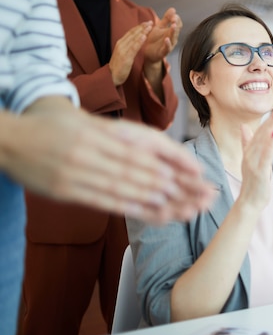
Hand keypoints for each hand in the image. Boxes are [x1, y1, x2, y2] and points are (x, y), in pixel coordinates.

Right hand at [3, 97, 215, 224]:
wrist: (11, 137)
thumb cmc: (55, 127)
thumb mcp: (86, 123)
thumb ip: (116, 136)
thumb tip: (151, 148)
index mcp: (97, 133)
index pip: (138, 151)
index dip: (165, 164)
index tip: (188, 174)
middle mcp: (88, 152)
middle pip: (135, 171)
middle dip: (167, 185)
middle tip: (192, 194)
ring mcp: (75, 173)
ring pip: (120, 188)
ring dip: (151, 198)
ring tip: (176, 205)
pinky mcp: (64, 190)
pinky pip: (100, 200)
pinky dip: (126, 206)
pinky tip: (146, 211)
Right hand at [109, 21, 151, 85]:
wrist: (111, 76)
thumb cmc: (119, 66)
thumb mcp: (123, 54)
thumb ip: (128, 47)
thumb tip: (135, 42)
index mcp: (120, 43)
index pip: (130, 32)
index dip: (139, 27)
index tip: (147, 23)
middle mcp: (121, 45)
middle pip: (132, 33)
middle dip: (142, 27)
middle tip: (150, 22)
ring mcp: (123, 50)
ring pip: (133, 38)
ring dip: (142, 31)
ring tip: (149, 26)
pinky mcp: (126, 57)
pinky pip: (133, 48)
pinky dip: (139, 41)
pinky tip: (144, 37)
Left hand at [143, 7, 181, 64]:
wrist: (148, 53)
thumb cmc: (154, 40)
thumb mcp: (159, 27)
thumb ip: (166, 19)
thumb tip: (173, 9)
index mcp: (171, 32)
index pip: (178, 24)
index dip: (176, 19)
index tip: (173, 14)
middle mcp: (172, 38)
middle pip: (176, 30)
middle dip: (176, 24)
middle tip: (174, 19)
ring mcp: (169, 45)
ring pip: (173, 38)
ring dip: (173, 32)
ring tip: (173, 26)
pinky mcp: (163, 52)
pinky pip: (167, 48)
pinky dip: (167, 44)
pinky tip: (166, 39)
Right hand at [238, 104, 272, 208]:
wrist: (249, 202)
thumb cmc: (253, 182)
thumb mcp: (250, 160)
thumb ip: (247, 143)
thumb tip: (244, 127)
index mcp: (249, 151)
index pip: (259, 132)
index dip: (269, 120)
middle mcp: (249, 155)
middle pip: (262, 134)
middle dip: (272, 120)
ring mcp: (253, 163)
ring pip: (263, 142)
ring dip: (271, 127)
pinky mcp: (259, 172)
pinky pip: (265, 156)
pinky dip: (270, 144)